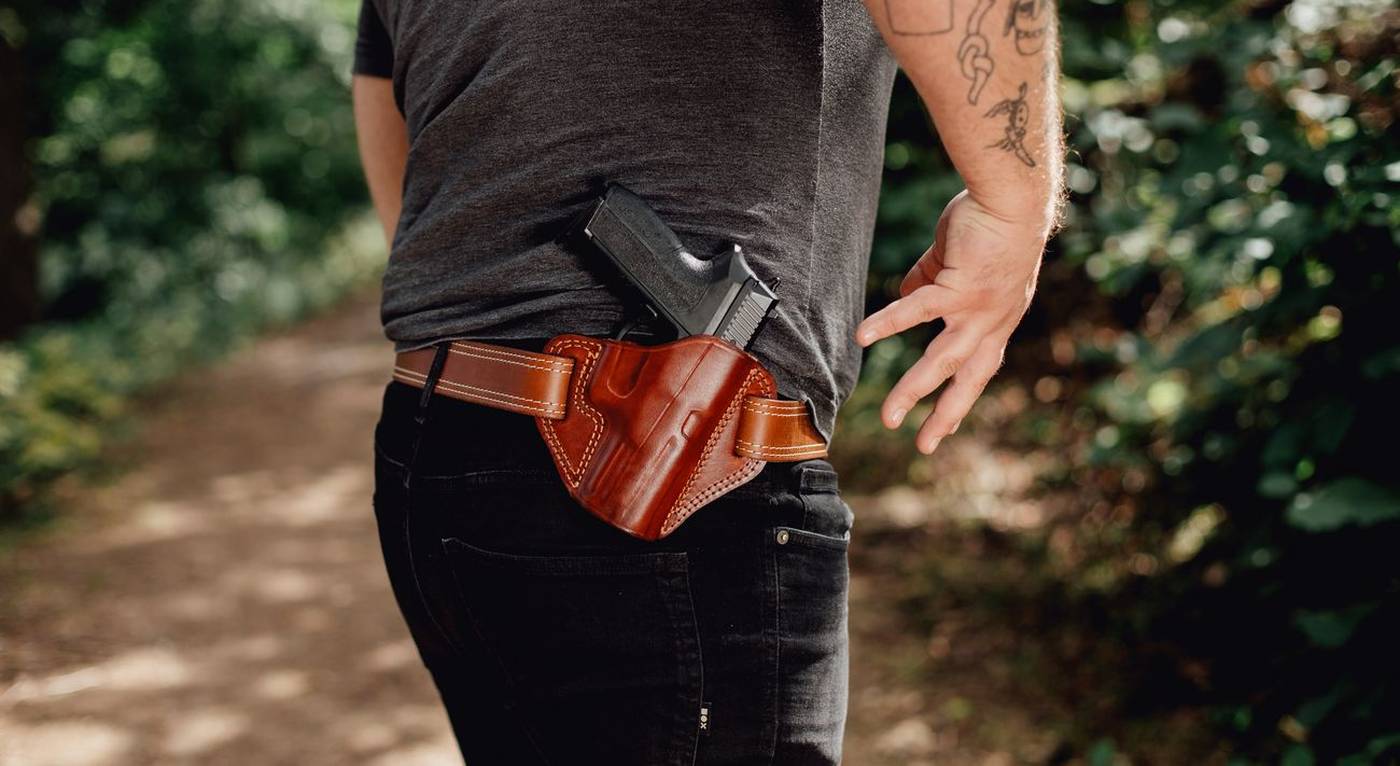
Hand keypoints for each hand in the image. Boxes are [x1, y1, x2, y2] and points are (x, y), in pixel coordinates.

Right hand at [856, 190, 1045, 453]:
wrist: (1013, 198)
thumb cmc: (988, 221)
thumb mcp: (959, 262)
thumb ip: (931, 280)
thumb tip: (906, 295)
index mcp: (997, 320)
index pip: (979, 368)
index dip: (961, 397)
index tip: (946, 427)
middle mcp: (993, 323)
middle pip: (968, 380)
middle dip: (945, 416)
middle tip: (924, 446)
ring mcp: (978, 310)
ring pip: (943, 361)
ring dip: (915, 391)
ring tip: (890, 417)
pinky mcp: (960, 288)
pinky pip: (918, 311)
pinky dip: (889, 324)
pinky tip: (863, 338)